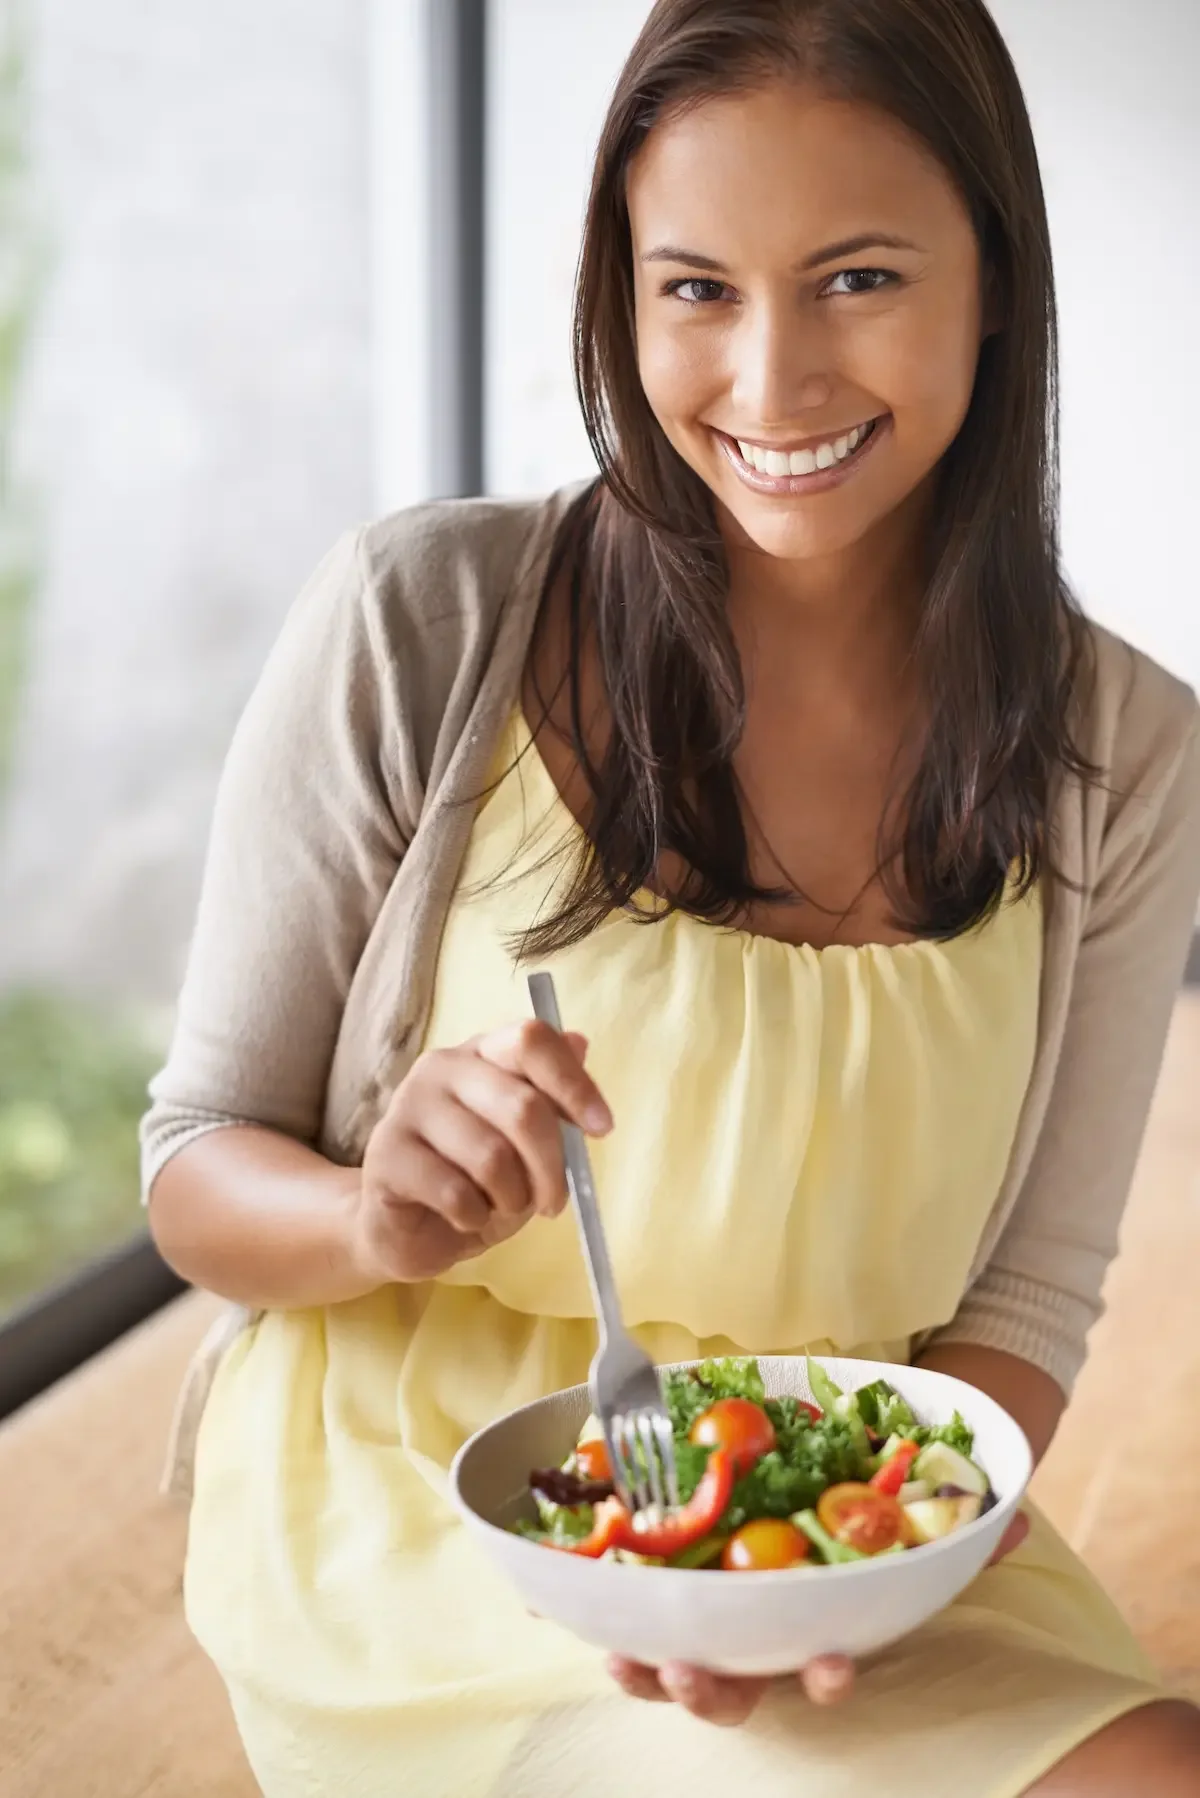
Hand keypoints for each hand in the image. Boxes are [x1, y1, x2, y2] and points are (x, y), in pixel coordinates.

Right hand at [350, 1020, 611, 1283]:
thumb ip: (551, 1099)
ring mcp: (408, 1107)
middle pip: (522, 1107)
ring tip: (503, 1207)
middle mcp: (442, 1067)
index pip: (531, 1040)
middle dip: (552, 1166)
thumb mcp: (526, 1143)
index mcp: (482, 1053)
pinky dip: (475, 1217)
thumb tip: (581, 1043)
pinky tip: (467, 1216)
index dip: (573, 1083)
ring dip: (513, 1198)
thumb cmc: (476, 1178)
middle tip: (554, 1202)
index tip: (602, 1128)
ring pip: (492, 1158)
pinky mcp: (385, 1155)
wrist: (408, 1227)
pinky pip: (455, 1192)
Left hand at [606, 1510, 1030, 1724]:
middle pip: (733, 1686)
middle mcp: (761, 1639)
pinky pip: (621, 1605)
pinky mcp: (659, 1583)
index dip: (827, 1677)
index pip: (827, 1667)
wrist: (822, 1476)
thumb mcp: (916, 1517)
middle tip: (685, 1673)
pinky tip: (549, 1598)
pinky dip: (587, 1607)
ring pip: (670, 1661)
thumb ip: (962, 1525)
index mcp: (821, 1628)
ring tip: (620, 1660)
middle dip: (709, 1692)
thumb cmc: (865, 1515)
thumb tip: (1010, 1521)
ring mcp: (706, 1619)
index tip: (830, 1670)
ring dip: (642, 1669)